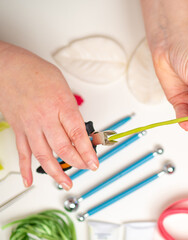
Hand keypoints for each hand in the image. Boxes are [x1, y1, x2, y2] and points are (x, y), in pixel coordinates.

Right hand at [0, 43, 98, 189]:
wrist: (8, 67)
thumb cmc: (37, 73)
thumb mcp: (63, 88)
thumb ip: (72, 111)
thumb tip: (81, 132)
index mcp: (61, 105)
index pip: (77, 134)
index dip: (87, 151)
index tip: (94, 162)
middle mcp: (45, 117)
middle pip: (62, 147)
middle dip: (76, 162)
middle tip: (86, 168)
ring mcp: (30, 125)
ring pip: (43, 154)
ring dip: (56, 171)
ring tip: (66, 182)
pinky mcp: (18, 129)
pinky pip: (22, 152)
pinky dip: (25, 168)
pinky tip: (29, 179)